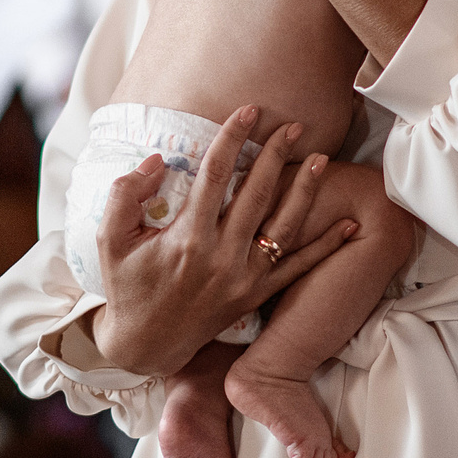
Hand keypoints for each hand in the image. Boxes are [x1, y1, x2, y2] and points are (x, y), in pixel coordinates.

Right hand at [88, 104, 354, 378]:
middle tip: (293, 126)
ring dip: (306, 190)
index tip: (248, 111)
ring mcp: (244, 278)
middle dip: (276, 154)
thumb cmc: (127, 287)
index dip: (233, 138)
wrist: (145, 346)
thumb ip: (124, 194)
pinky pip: (298, 268)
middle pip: (257, 193)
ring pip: (284, 225)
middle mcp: (221, 256)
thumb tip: (157, 160)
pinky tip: (348, 224)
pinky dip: (326, 246)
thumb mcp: (109, 240)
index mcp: (187, 238)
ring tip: (323, 158)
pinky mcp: (256, 295)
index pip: (215, 175)